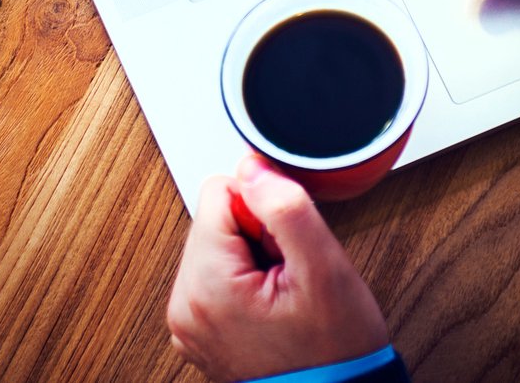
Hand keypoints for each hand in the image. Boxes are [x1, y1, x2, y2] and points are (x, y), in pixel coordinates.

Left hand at [167, 154, 389, 381]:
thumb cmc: (335, 353)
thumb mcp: (324, 270)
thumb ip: (285, 207)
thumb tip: (252, 166)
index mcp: (204, 286)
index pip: (219, 192)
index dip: (264, 212)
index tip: (286, 251)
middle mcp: (184, 306)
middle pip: (216, 219)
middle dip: (258, 236)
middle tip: (288, 277)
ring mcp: (188, 322)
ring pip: (218, 245)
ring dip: (255, 258)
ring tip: (283, 294)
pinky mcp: (200, 330)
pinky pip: (218, 276)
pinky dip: (247, 281)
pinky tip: (273, 307)